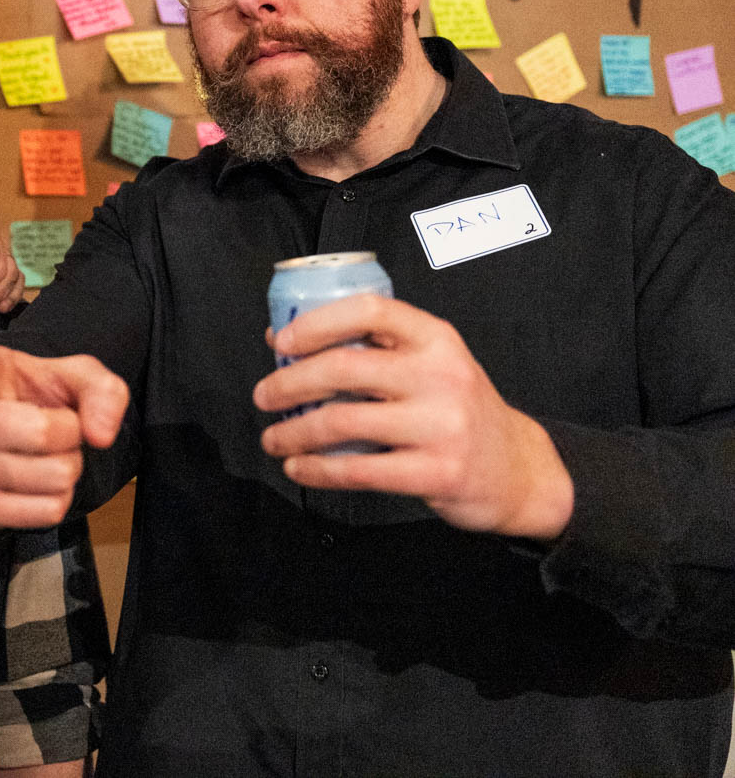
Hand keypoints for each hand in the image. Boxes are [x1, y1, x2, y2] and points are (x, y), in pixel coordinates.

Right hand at [0, 344, 126, 526]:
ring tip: (48, 454)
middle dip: (72, 434)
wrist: (25, 438)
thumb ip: (102, 391)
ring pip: (55, 476)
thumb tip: (100, 434)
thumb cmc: (42, 400)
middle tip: (60, 428)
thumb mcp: (77, 379)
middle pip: (40, 432)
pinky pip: (49, 510)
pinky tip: (40, 480)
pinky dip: (60, 498)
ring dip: (68, 468)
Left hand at [255, 295, 573, 539]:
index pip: (370, 311)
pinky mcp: (437, 473)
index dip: (317, 322)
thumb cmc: (459, 410)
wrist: (520, 469)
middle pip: (344, 367)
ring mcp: (441, 426)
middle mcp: (441, 376)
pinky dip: (317, 470)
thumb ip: (368, 348)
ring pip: (341, 422)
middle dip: (289, 383)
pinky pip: (358, 470)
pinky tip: (300, 467)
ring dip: (293, 432)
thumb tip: (282, 339)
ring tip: (275, 438)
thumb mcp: (429, 365)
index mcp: (436, 339)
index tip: (283, 342)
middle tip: (264, 396)